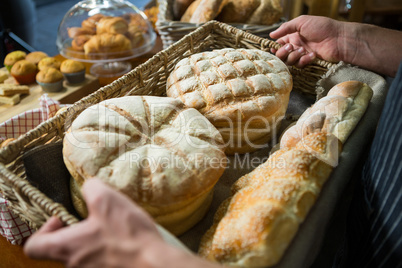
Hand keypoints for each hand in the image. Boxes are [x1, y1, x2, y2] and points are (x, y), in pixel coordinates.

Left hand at [23, 179, 169, 266]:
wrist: (154, 263)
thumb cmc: (128, 235)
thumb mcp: (107, 199)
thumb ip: (91, 188)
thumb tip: (89, 186)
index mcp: (66, 247)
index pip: (33, 247)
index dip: (43, 230)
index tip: (61, 219)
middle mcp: (74, 265)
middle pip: (62, 249)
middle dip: (77, 231)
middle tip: (95, 219)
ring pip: (83, 254)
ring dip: (94, 240)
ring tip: (114, 228)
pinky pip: (100, 261)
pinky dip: (108, 249)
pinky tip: (124, 239)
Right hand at [269, 15, 344, 67]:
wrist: (338, 38)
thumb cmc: (322, 27)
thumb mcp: (301, 22)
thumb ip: (285, 28)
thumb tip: (271, 34)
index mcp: (293, 36)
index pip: (278, 44)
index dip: (275, 47)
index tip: (273, 48)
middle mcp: (296, 45)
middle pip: (281, 55)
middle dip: (283, 52)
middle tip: (291, 47)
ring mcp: (302, 55)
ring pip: (289, 61)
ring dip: (294, 56)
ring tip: (303, 50)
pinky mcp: (308, 62)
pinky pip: (300, 65)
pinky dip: (304, 60)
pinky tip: (312, 54)